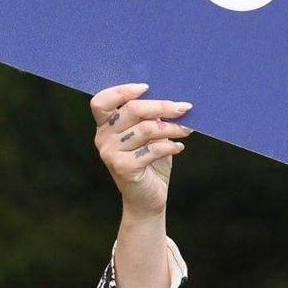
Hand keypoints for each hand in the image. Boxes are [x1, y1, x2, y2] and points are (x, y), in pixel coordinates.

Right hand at [91, 83, 191, 219]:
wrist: (147, 199)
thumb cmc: (150, 163)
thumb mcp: (149, 136)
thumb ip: (151, 117)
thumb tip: (172, 98)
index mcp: (105, 126)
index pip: (101, 101)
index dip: (122, 91)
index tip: (147, 87)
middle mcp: (103, 138)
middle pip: (131, 109)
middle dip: (162, 106)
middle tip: (184, 108)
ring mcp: (110, 153)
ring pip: (146, 128)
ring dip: (172, 128)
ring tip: (186, 130)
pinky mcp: (123, 167)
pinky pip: (152, 149)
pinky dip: (170, 146)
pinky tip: (179, 147)